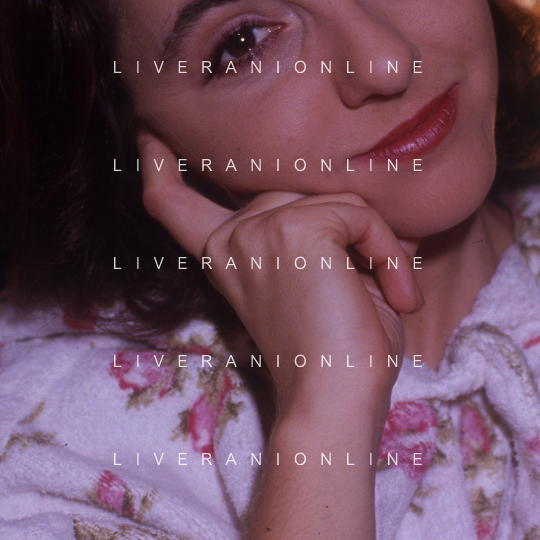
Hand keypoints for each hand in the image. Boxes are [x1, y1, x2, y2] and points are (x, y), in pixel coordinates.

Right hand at [137, 130, 422, 436]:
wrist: (336, 404)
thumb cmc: (339, 355)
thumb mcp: (320, 280)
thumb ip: (318, 232)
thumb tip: (359, 197)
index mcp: (226, 253)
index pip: (175, 202)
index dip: (158, 167)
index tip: (147, 136)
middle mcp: (232, 237)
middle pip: (302, 188)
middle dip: (352, 226)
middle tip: (379, 285)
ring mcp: (259, 228)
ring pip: (340, 199)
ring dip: (379, 246)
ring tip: (389, 295)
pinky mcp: (297, 228)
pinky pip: (361, 214)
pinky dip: (388, 251)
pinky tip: (392, 292)